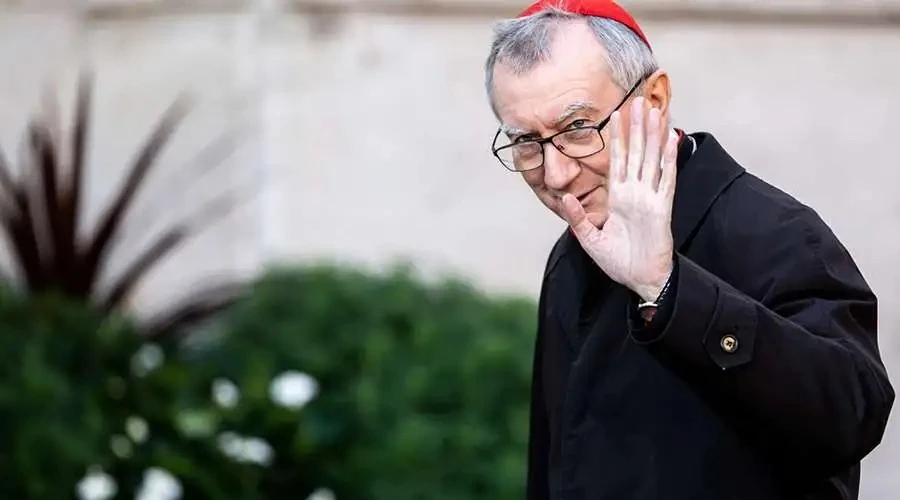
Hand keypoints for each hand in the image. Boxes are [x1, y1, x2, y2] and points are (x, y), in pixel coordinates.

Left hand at [560, 97, 677, 301]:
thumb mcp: (590, 239)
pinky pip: (666, 178)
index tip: (615, 115)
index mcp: (619, 198)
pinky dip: (668, 159)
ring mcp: (650, 197)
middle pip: (637, 152)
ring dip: (653, 135)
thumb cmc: (619, 262)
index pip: (618, 160)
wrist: (641, 280)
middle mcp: (636, 193)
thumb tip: (566, 198)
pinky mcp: (662, 208)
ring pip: (652, 158)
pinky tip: (671, 139)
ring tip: (655, 110)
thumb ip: (578, 218)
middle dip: (637, 127)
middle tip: (638, 100)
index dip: (617, 138)